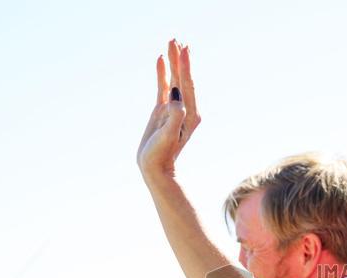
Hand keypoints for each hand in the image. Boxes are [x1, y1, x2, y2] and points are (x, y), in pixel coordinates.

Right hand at [137, 39, 200, 179]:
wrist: (156, 168)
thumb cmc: (162, 154)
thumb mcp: (169, 136)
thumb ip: (175, 116)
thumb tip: (175, 96)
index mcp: (190, 113)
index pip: (188, 84)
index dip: (186, 66)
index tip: (184, 49)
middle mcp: (185, 108)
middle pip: (183, 78)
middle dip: (180, 59)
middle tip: (176, 40)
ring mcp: (175, 108)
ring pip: (174, 79)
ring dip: (173, 62)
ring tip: (171, 43)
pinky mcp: (163, 110)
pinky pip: (164, 87)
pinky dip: (163, 73)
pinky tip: (160, 60)